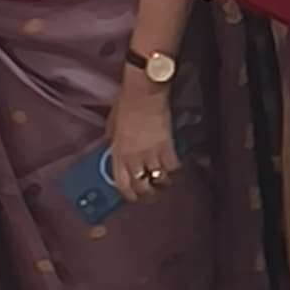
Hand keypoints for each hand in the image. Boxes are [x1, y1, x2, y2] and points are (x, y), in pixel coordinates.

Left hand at [107, 76, 178, 200]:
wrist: (144, 94)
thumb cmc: (126, 104)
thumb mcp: (112, 127)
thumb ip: (114, 143)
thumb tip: (115, 151)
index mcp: (118, 153)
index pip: (122, 184)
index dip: (128, 194)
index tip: (133, 196)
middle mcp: (133, 158)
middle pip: (141, 187)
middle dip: (147, 195)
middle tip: (152, 193)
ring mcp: (150, 154)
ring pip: (158, 180)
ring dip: (163, 185)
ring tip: (165, 183)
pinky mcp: (167, 147)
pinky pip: (173, 168)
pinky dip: (176, 172)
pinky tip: (178, 171)